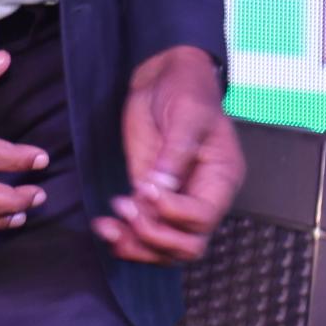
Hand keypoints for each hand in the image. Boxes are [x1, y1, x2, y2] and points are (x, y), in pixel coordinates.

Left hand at [98, 45, 240, 263]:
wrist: (165, 77)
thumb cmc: (187, 91)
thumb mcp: (188, 114)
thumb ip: (176, 151)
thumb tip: (161, 188)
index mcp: (220, 178)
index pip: (203, 217)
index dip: (174, 214)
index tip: (147, 191)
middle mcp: (201, 196)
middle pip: (187, 245)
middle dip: (155, 237)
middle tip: (127, 210)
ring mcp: (175, 199)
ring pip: (164, 247)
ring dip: (136, 246)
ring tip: (108, 228)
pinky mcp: (150, 195)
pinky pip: (144, 229)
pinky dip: (124, 236)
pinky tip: (104, 226)